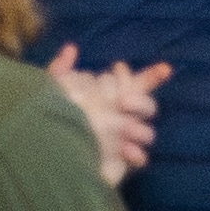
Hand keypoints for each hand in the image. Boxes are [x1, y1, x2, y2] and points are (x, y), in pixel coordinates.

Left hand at [47, 46, 165, 183]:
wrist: (46, 156)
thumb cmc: (50, 121)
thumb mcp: (50, 92)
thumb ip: (61, 70)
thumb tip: (72, 48)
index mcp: (110, 99)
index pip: (138, 84)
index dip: (153, 75)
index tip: (164, 69)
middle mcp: (120, 118)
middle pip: (147, 106)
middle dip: (141, 101)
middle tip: (122, 102)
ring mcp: (122, 140)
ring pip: (147, 132)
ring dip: (139, 128)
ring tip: (124, 130)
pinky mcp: (121, 162)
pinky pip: (140, 158)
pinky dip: (137, 154)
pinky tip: (125, 150)